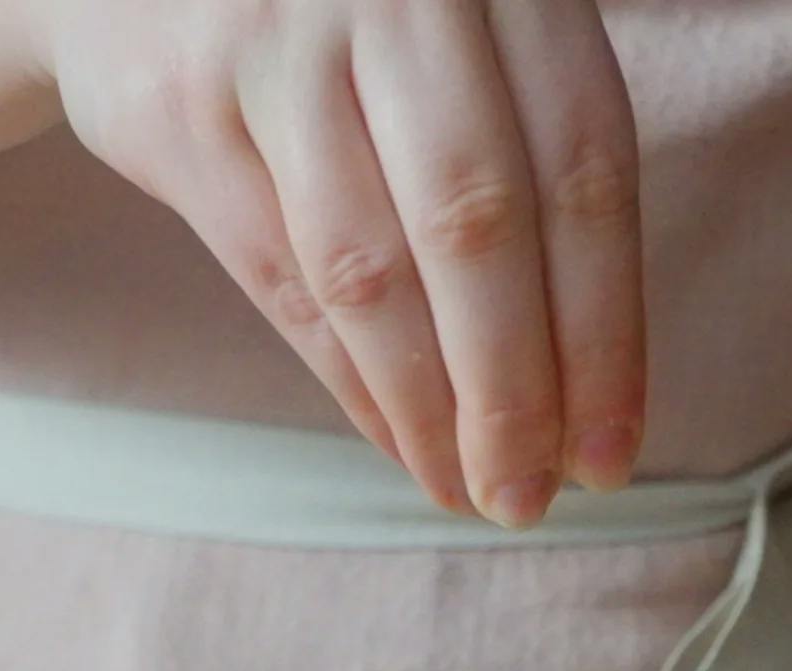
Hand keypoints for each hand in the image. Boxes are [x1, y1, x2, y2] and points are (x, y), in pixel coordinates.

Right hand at [35, 0, 644, 524]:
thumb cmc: (358, 14)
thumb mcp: (467, 29)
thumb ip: (532, 158)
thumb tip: (583, 388)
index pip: (582, 173)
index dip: (603, 332)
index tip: (609, 452)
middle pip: (475, 229)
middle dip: (512, 393)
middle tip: (527, 499)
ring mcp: (274, 41)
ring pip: (368, 269)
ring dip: (427, 408)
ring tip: (464, 490)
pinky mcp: (182, 106)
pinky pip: (280, 277)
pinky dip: (348, 380)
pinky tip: (396, 439)